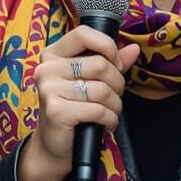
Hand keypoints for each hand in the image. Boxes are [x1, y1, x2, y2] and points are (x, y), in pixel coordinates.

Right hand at [24, 26, 141, 178]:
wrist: (53, 146)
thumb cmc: (73, 110)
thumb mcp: (90, 82)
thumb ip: (111, 63)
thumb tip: (134, 49)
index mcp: (53, 55)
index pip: (84, 34)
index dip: (107, 47)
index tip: (116, 64)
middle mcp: (46, 68)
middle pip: (100, 64)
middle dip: (117, 84)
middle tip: (113, 97)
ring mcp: (49, 89)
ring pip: (102, 90)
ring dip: (115, 106)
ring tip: (109, 113)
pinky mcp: (56, 111)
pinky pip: (99, 110)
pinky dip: (109, 119)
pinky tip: (105, 124)